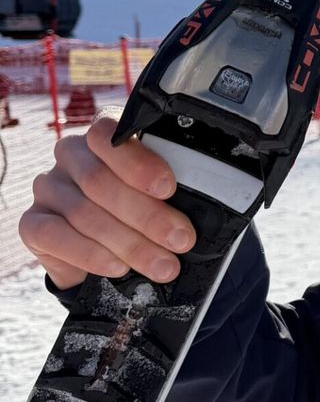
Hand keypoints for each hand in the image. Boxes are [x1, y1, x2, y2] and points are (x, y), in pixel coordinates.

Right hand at [18, 116, 195, 289]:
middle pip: (101, 181)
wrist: (106, 255)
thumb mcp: (164, 197)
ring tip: (162, 265)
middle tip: (180, 240)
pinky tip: (118, 267)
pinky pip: (56, 235)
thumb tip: (204, 208)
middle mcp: (73, 155)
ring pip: (84, 212)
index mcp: (106, 138)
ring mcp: (49, 187)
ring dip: (129, 243)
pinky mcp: (33, 223)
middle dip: (148, 215)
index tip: (168, 188)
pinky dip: (91, 255)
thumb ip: (173, 191)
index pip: (111, 134)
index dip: (139, 163)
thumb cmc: (144, 214)